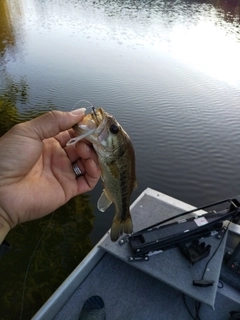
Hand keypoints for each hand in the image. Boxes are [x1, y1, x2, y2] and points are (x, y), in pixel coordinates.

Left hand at [0, 109, 100, 240]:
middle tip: (93, 137)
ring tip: (86, 151)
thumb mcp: (28, 132)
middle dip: (90, 140)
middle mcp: (58, 156)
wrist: (0, 191)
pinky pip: (88, 181)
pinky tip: (91, 164)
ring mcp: (64, 173)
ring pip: (88, 162)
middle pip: (82, 146)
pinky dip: (95, 172)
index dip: (83, 127)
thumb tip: (80, 112)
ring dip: (93, 154)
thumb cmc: (9, 158)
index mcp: (47, 141)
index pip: (72, 132)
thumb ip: (54, 120)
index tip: (92, 122)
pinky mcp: (68, 189)